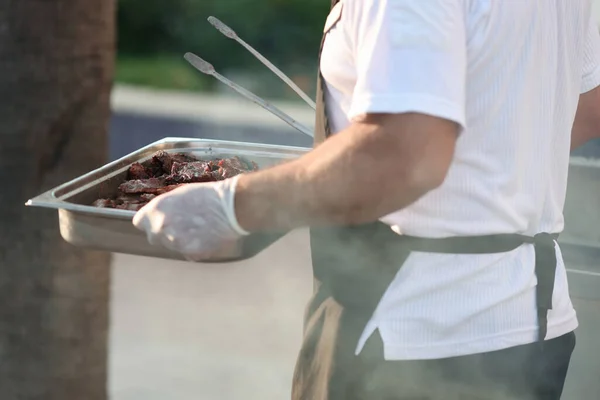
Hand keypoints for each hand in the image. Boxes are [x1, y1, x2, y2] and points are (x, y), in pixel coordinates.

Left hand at [132, 175, 248, 260]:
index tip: (158, 220)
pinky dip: (194, 247)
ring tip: (198, 229)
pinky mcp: (190, 253)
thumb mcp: (179, 195)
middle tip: (182, 224)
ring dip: (180, 240)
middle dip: (164, 232)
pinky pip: (187, 253)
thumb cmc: (207, 195)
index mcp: (156, 210)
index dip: (150, 221)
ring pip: (171, 246)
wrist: (231, 207)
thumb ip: (164, 208)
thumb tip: (160, 217)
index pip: (139, 223)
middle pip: (154, 237)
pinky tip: (205, 236)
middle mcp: (161, 228)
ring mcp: (175, 243)